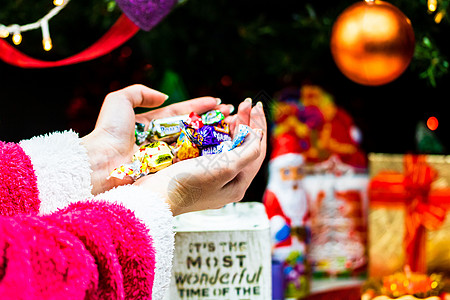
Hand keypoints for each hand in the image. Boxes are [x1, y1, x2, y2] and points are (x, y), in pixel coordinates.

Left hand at [81, 84, 231, 194]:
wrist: (101, 163)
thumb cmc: (108, 131)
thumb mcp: (119, 101)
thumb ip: (140, 92)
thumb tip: (164, 96)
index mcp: (149, 124)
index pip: (179, 112)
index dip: (198, 106)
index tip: (217, 101)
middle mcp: (160, 140)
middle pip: (190, 128)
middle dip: (210, 120)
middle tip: (232, 114)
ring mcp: (165, 156)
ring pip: (194, 143)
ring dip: (212, 135)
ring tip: (232, 127)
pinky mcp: (168, 169)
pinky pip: (190, 159)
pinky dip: (205, 152)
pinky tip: (221, 145)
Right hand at [134, 98, 266, 215]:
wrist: (153, 197)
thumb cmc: (188, 183)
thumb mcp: (224, 167)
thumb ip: (246, 152)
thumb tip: (258, 135)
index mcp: (237, 185)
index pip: (256, 151)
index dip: (258, 126)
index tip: (256, 106)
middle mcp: (227, 183)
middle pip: (243, 149)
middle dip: (246, 124)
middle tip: (245, 103)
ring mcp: (211, 179)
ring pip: (227, 149)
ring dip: (231, 128)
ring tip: (231, 112)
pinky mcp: (195, 173)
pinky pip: (211, 150)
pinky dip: (215, 135)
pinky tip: (212, 124)